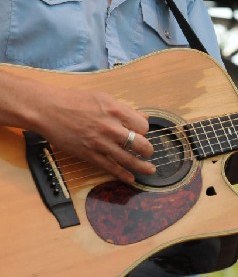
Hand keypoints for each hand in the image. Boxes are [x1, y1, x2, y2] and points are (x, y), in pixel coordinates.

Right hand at [30, 84, 154, 185]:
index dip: (145, 130)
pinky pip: (110, 167)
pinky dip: (122, 175)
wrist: (49, 110)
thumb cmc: (74, 100)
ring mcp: (100, 142)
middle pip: (140, 143)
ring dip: (142, 166)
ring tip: (150, 170)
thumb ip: (124, 109)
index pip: (142, 125)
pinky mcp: (89, 154)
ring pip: (128, 159)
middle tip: (149, 152)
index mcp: (115, 110)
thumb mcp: (102, 97)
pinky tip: (130, 179)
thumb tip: (142, 117)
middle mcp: (111, 127)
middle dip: (148, 149)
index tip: (142, 132)